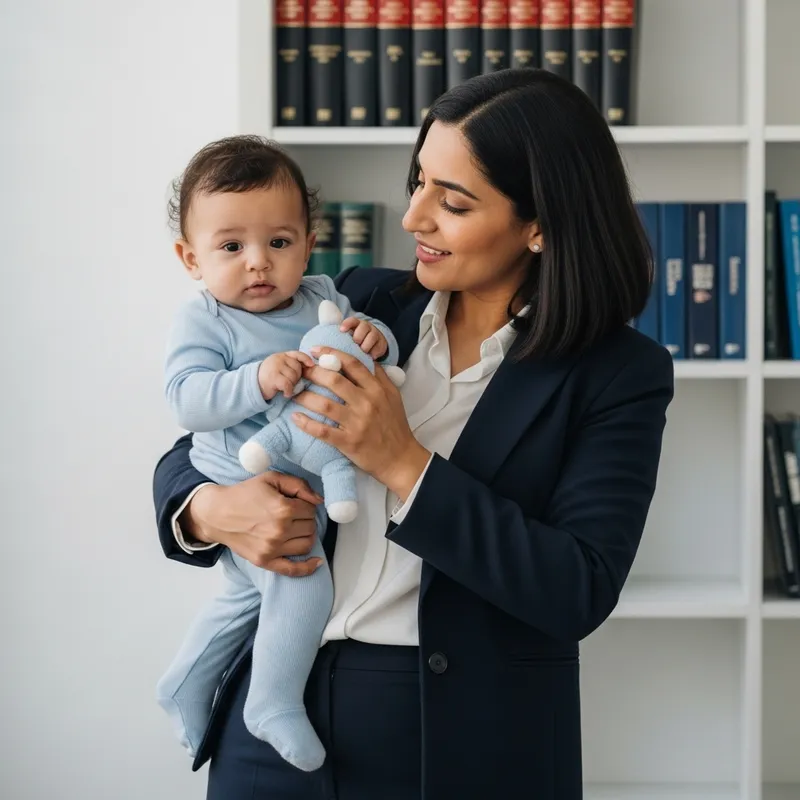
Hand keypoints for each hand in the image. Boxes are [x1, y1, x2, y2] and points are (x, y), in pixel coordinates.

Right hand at [179, 472, 324, 575]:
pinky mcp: (264, 561)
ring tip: (296, 528)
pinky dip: (308, 567)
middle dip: (305, 519)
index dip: (305, 504)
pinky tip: (317, 562)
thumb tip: (319, 500)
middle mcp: (279, 531)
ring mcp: (272, 548)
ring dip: (306, 536)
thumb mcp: (271, 478)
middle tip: (293, 514)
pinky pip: (293, 570)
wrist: (217, 513)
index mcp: (283, 509)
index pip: (311, 510)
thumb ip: (299, 485)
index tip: (294, 503)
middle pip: (311, 527)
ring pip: (307, 545)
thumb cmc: (244, 493)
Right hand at [258, 351, 314, 399]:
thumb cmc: (270, 378)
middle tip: (289, 383)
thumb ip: (291, 365)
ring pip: (293, 377)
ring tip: (285, 387)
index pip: (297, 354)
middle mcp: (279, 358)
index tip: (311, 365)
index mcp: (283, 355)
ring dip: (292, 385)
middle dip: (297, 378)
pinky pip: (287, 384)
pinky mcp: (273, 377)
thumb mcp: (281, 367)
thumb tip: (309, 368)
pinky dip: (288, 391)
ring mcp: (275, 367)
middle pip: (298, 368)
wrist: (253, 385)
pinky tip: (285, 394)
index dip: (306, 359)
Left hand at [291, 347, 430, 499]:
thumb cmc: (395, 425)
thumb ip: (380, 376)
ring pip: (324, 405)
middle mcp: (366, 403)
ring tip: (294, 394)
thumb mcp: (393, 396)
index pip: (352, 364)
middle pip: (333, 381)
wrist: (400, 458)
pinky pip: (322, 431)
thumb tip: (366, 358)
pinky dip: (306, 424)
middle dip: (312, 373)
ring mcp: (357, 423)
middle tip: (300, 372)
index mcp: (376, 389)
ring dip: (305, 397)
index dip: (330, 354)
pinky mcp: (348, 442)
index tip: (315, 351)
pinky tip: (295, 418)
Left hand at [340, 317, 387, 359]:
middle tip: (355, 343)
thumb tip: (320, 346)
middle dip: (358, 336)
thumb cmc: (354, 341)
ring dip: (366, 345)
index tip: (341, 330)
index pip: (352, 320)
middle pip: (363, 328)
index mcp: (355, 324)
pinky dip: (375, 352)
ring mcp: (375, 334)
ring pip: (372, 337)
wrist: (373, 342)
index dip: (347, 324)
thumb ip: (337, 338)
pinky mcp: (382, 343)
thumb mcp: (347, 337)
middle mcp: (366, 327)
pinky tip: (371, 357)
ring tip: (363, 352)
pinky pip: (379, 347)